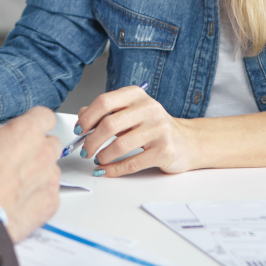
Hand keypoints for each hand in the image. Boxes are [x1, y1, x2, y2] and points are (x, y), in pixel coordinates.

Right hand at [0, 107, 60, 241]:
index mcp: (27, 132)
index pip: (45, 116)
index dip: (34, 121)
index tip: (26, 128)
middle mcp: (44, 153)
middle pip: (51, 143)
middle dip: (36, 147)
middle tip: (15, 157)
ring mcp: (49, 179)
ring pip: (50, 169)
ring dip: (37, 172)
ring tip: (12, 183)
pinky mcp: (50, 203)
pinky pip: (48, 192)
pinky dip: (36, 195)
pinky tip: (17, 198)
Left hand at [76, 85, 196, 175]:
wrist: (186, 142)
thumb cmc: (152, 127)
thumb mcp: (130, 113)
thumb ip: (106, 112)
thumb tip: (81, 118)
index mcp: (136, 95)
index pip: (104, 102)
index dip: (87, 118)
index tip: (79, 131)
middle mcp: (149, 109)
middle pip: (109, 124)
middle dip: (91, 141)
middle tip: (85, 150)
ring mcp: (158, 130)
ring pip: (120, 145)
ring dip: (102, 156)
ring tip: (98, 159)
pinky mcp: (164, 151)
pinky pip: (132, 163)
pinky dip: (113, 169)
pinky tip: (105, 170)